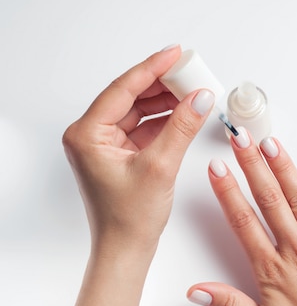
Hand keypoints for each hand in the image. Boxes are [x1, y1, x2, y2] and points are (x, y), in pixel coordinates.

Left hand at [37, 47, 216, 305]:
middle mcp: (91, 135)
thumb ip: (182, 127)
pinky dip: (164, 120)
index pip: (124, 89)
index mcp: (87, 134)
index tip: (175, 55)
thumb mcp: (160, 166)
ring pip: (138, 111)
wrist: (126, 251)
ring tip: (192, 91)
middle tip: (189, 71)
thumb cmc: (129, 219)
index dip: (152, 68)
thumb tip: (200, 98)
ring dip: (165, 102)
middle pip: (130, 97)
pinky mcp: (119, 154)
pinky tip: (184, 114)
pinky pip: (143, 127)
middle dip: (162, 84)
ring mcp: (105, 145)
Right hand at [188, 130, 296, 305]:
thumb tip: (195, 291)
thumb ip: (228, 305)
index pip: (244, 221)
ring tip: (272, 144)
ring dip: (286, 169)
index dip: (228, 191)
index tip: (218, 168)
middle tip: (242, 139)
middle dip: (254, 166)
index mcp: (273, 271)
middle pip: (270, 200)